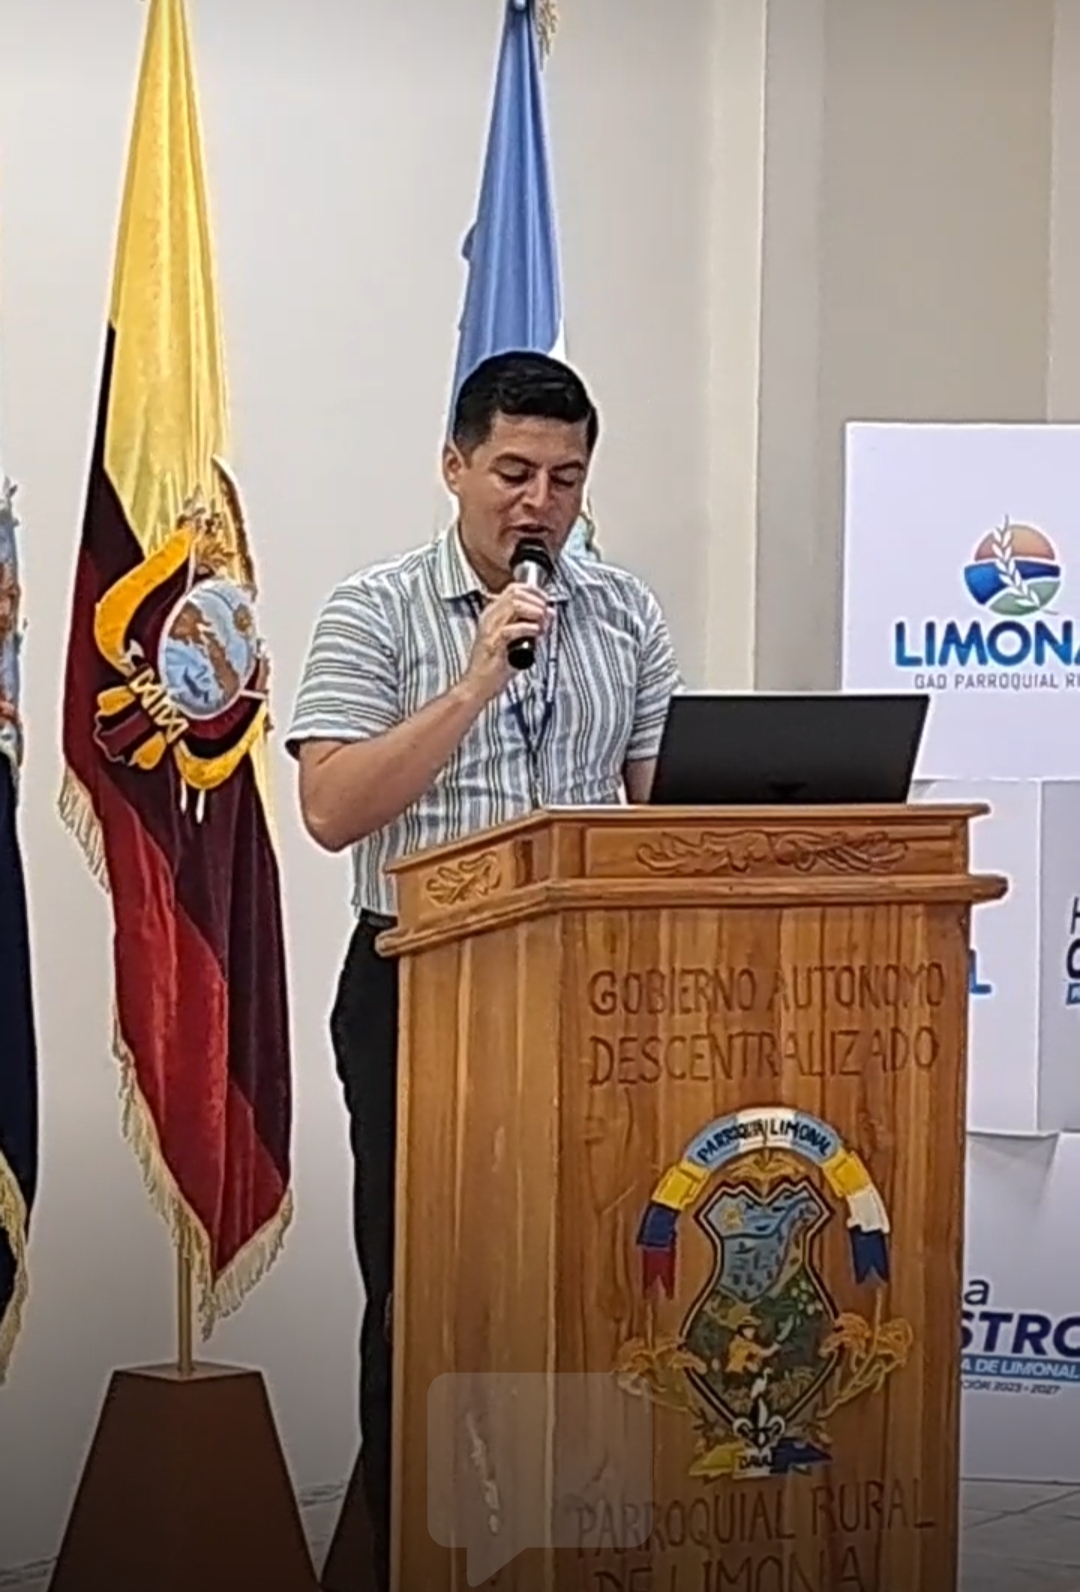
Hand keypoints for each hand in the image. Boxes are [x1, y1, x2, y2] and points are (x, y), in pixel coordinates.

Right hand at [462, 582, 549, 703]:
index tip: (546, 601)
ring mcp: (490, 629)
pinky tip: (536, 634)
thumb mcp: (511, 640)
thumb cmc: (494, 666)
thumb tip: (548, 613)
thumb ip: (527, 625)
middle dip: (537, 602)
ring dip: (535, 613)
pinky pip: (513, 629)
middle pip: (516, 594)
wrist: (477, 685)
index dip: (534, 591)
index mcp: (492, 614)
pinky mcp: (494, 644)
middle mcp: (490, 618)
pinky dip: (530, 629)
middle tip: (547, 615)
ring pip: (516, 605)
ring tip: (542, 626)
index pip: (514, 589)